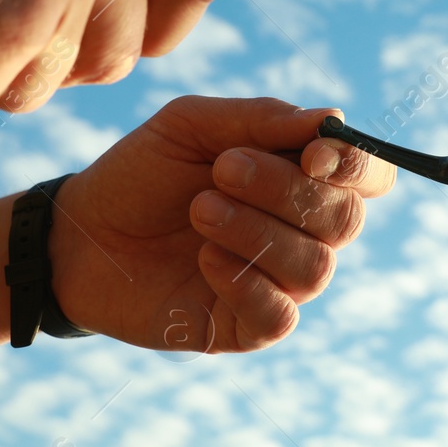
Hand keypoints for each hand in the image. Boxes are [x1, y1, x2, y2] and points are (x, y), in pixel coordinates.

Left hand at [48, 97, 395, 353]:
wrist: (78, 234)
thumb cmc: (141, 174)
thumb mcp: (191, 126)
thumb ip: (260, 120)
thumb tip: (331, 120)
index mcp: (301, 178)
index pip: (369, 177)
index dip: (357, 166)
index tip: (312, 152)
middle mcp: (302, 232)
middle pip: (344, 220)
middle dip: (287, 191)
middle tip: (221, 170)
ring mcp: (278, 283)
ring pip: (315, 267)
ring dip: (256, 232)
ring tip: (199, 210)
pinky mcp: (246, 327)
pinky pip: (281, 315)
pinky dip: (246, 282)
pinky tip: (204, 260)